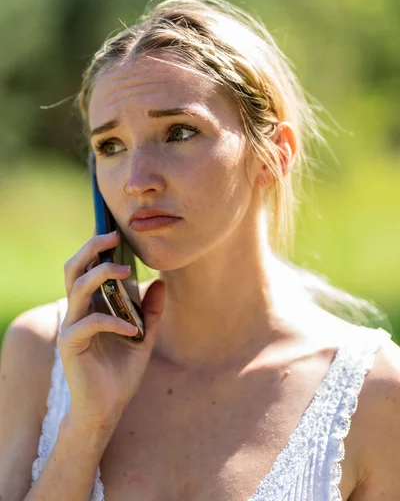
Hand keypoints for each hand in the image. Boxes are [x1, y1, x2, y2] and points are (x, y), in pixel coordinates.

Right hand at [59, 231, 164, 430]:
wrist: (107, 407)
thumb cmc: (121, 371)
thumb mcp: (144, 336)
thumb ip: (151, 311)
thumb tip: (161, 281)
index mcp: (91, 306)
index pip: (87, 268)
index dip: (97, 247)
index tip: (116, 230)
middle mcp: (77, 311)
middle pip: (73, 268)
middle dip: (91, 247)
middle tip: (113, 236)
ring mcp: (71, 327)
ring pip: (77, 288)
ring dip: (101, 275)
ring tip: (126, 272)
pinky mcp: (70, 345)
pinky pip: (89, 323)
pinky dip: (112, 321)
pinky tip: (131, 329)